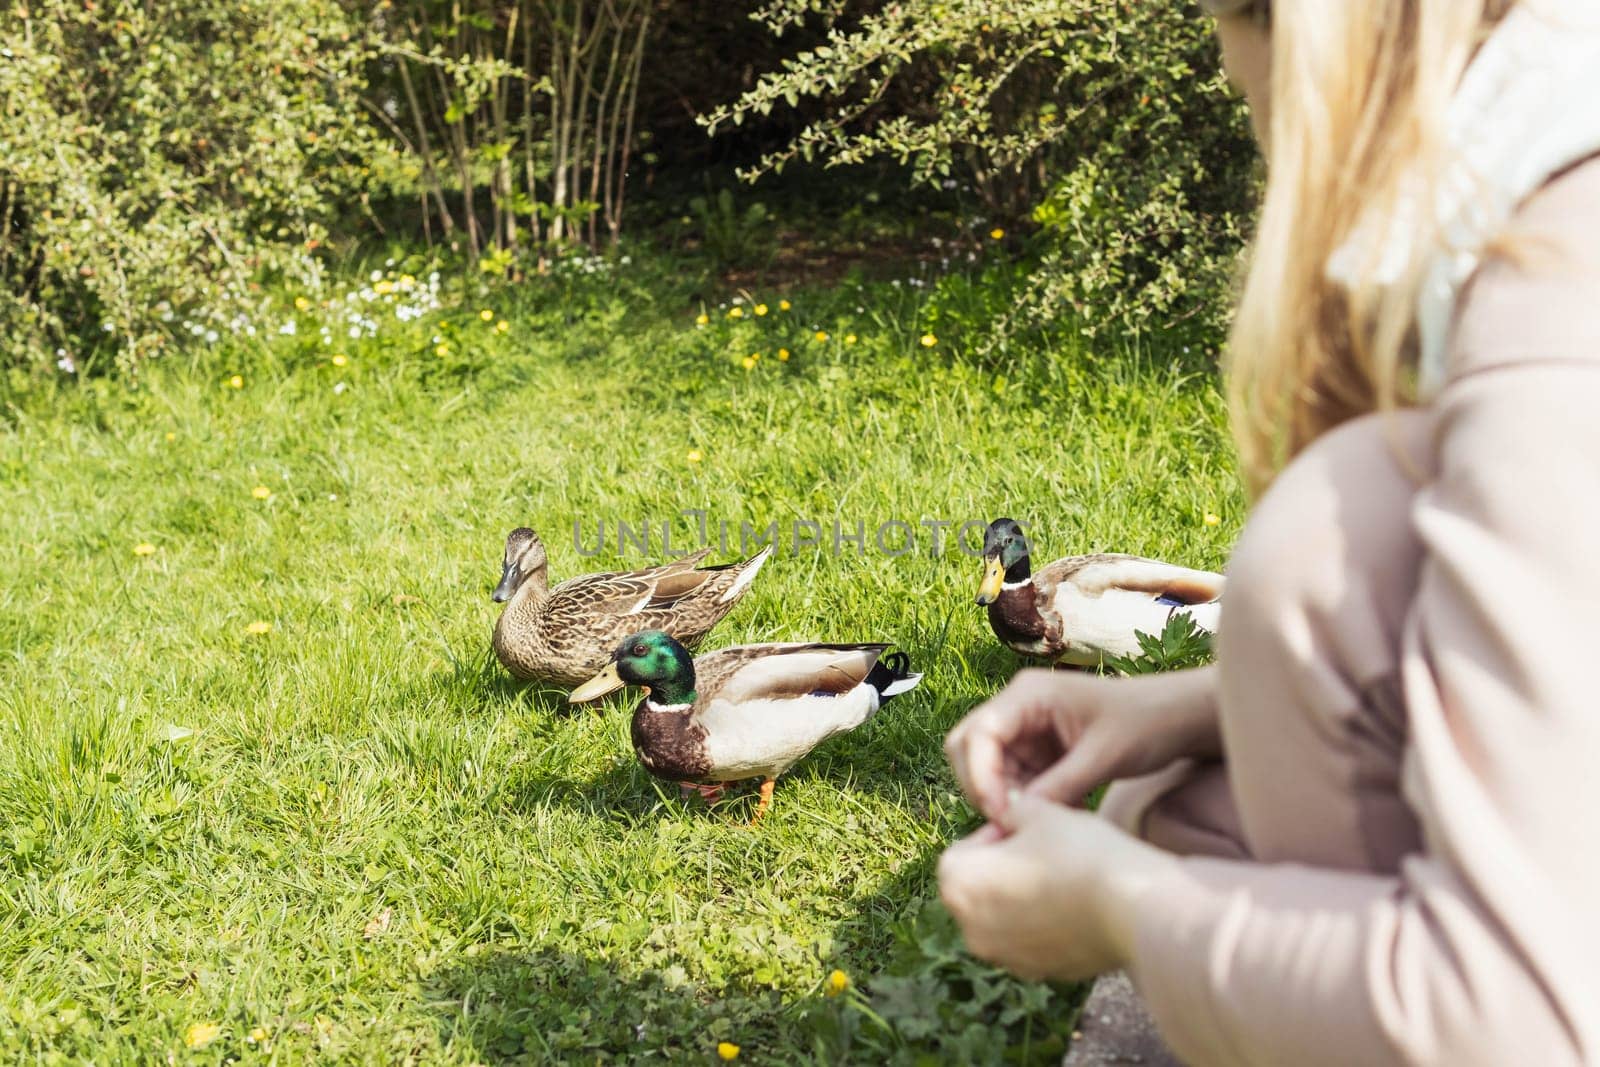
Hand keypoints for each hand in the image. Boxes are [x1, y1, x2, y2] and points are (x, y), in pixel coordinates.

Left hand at [937, 791, 1176, 981]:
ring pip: (1005, 918)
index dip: (995, 835)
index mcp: (959, 885)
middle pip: (980, 889)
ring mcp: (1006, 957)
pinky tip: (1078, 906)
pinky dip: (1045, 925)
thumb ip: (1012, 809)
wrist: (1132, 908)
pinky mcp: (1040, 973)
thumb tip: (1007, 813)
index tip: (1027, 830)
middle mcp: (972, 929)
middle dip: (1004, 869)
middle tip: (1045, 851)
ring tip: (1064, 877)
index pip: (963, 851)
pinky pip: (1032, 941)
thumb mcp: (1039, 811)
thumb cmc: (1079, 852)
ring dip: (1023, 897)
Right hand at [945, 666, 1218, 821]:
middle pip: (967, 748)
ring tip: (1037, 821)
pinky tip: (1049, 816)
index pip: (978, 733)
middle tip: (1010, 823)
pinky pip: (1010, 779)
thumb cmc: (1146, 723)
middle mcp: (1018, 708)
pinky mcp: (1036, 752)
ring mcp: (1025, 730)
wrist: (1176, 719)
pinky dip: (1020, 801)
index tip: (1000, 813)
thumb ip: (1060, 786)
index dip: (979, 775)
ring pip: (985, 768)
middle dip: (980, 787)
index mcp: (1029, 695)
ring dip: (1001, 797)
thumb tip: (1017, 817)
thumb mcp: (1104, 757)